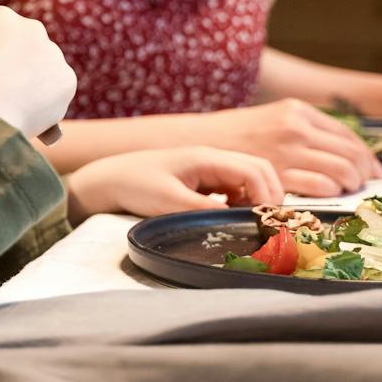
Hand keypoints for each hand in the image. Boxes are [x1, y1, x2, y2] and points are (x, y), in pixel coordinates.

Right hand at [0, 5, 74, 139]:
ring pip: (48, 70)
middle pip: (32, 45)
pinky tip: (30, 113)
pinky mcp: (67, 78)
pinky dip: (49, 104)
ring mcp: (52, 52)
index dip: (1, 53)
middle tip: (11, 89)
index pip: (7, 31)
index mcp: (1, 18)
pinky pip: (58, 92)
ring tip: (16, 108)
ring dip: (38, 84)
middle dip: (25, 64)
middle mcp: (31, 28)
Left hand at [65, 146, 283, 223]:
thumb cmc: (136, 184)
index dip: (267, 194)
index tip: (266, 220)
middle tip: (268, 222)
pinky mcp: (204, 179)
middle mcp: (212, 158)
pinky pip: (234, 187)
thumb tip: (237, 221)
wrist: (110, 179)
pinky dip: (242, 200)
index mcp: (206, 158)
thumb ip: (204, 210)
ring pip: (249, 178)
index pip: (253, 169)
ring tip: (251, 222)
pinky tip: (233, 216)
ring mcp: (209, 168)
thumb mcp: (170, 202)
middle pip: (259, 169)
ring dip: (257, 198)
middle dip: (270, 194)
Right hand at [189, 98, 381, 195]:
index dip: (366, 156)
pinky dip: (332, 194)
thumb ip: (303, 130)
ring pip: (343, 171)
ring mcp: (288, 150)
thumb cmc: (234, 136)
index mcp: (297, 111)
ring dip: (352, 186)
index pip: (348, 135)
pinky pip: (321, 186)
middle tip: (365, 186)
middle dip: (365, 174)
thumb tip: (339, 152)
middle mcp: (296, 127)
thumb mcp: (272, 119)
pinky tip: (327, 197)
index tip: (372, 170)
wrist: (199, 144)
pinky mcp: (278, 173)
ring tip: (347, 193)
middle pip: (351, 154)